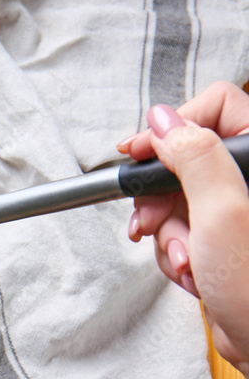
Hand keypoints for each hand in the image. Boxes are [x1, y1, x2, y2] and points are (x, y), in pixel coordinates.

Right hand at [118, 81, 248, 377]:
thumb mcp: (222, 212)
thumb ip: (193, 155)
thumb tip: (164, 120)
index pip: (214, 107)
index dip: (170, 129)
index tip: (140, 154)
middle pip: (187, 157)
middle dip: (162, 196)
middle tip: (153, 220)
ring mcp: (239, 209)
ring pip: (179, 197)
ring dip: (168, 233)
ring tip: (185, 259)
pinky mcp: (226, 237)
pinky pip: (182, 228)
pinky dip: (176, 252)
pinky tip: (192, 271)